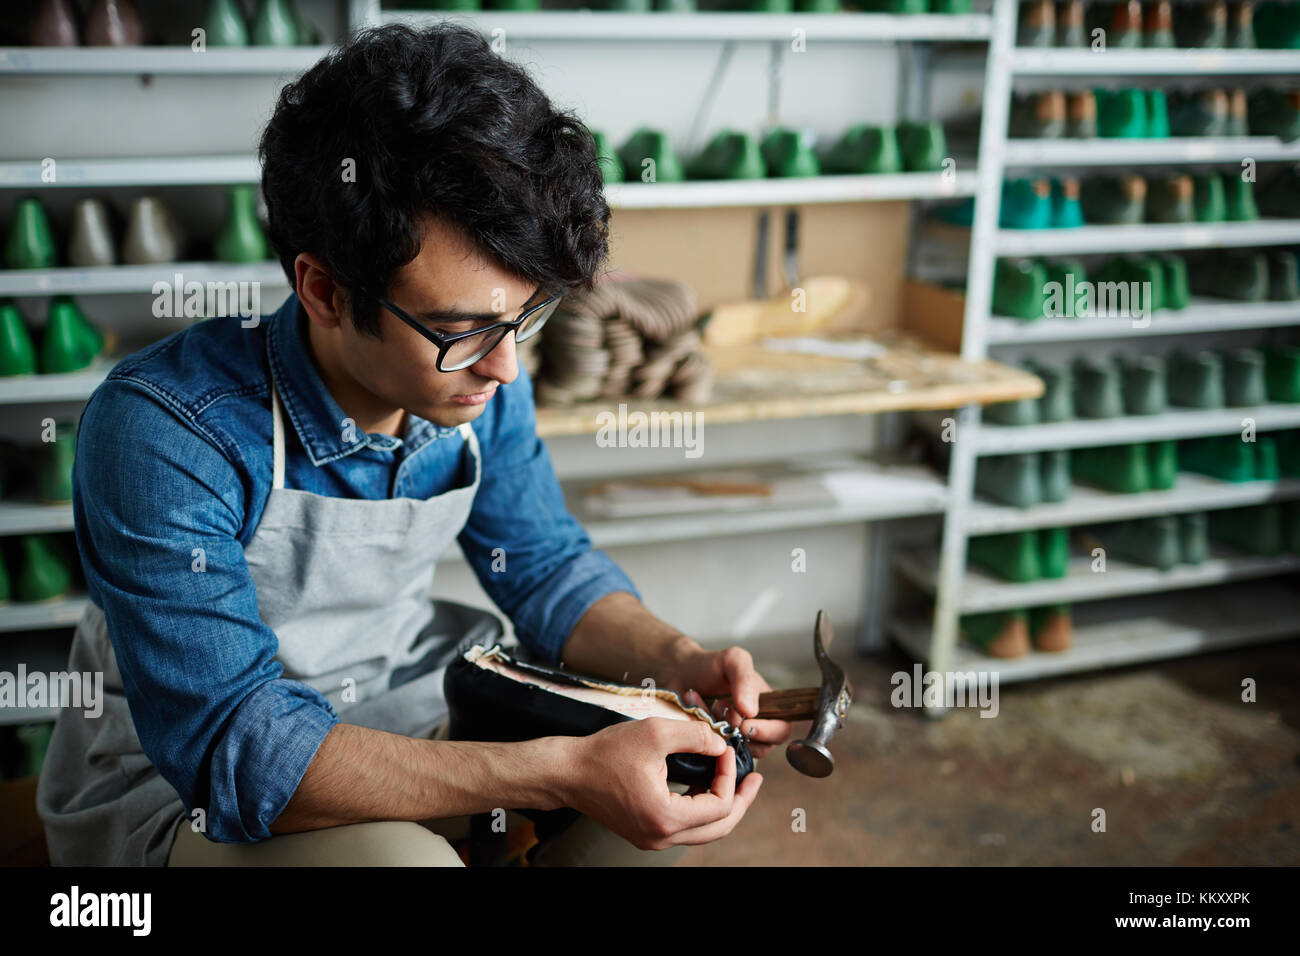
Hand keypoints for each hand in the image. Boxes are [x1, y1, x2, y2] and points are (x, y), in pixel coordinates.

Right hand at [559, 718, 762, 850]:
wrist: (566, 772)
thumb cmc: (604, 753)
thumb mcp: (655, 733)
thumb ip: (695, 736)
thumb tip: (721, 745)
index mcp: (665, 818)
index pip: (719, 806)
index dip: (730, 775)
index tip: (724, 749)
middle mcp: (660, 837)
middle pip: (719, 828)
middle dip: (740, 801)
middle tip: (755, 779)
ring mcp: (652, 838)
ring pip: (704, 831)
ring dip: (723, 806)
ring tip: (737, 782)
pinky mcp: (645, 832)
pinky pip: (685, 827)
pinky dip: (702, 808)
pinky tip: (708, 785)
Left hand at [673, 646, 791, 759]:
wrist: (680, 671)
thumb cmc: (711, 665)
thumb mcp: (733, 660)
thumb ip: (745, 680)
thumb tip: (751, 710)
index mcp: (768, 708)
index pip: (781, 730)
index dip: (767, 731)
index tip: (745, 722)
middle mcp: (754, 726)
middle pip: (763, 747)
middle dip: (741, 732)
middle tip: (722, 710)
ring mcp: (733, 739)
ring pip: (737, 751)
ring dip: (721, 733)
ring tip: (709, 708)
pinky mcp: (714, 746)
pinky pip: (714, 753)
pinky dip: (705, 735)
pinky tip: (696, 714)